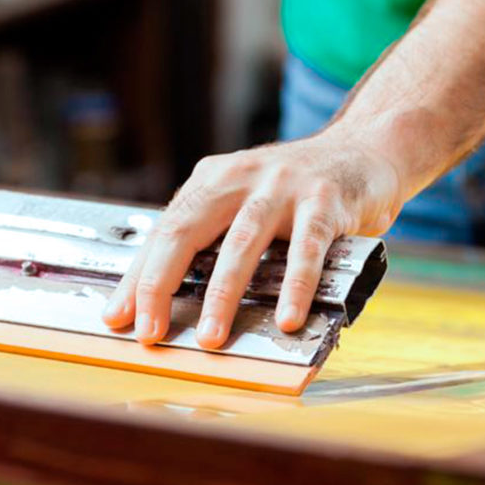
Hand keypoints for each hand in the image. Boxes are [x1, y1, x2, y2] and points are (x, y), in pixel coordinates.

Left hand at [101, 128, 401, 347]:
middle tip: (149, 331)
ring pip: (241, 243)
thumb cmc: (297, 189)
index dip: (138, 277)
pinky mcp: (325, 200)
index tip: (119, 317)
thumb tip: (165, 297)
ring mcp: (283, 186)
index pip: (163, 231)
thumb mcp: (245, 201)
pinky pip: (307, 249)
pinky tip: (288, 317)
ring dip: (222, 295)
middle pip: (186, 231)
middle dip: (161, 284)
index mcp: (212, 179)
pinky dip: (296, 286)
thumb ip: (212, 239)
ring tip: (210, 336)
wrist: (365, 149)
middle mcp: (240, 176)